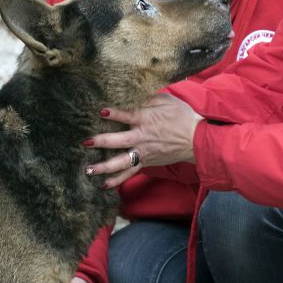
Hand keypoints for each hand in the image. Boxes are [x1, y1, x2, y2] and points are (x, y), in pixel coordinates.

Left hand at [85, 93, 203, 188]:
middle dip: (101, 141)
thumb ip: (148, 98)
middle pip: (118, 140)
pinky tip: (105, 185)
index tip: (100, 111)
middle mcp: (141, 137)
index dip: (112, 113)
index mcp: (146, 119)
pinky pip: (130, 173)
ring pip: (121, 162)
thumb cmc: (182, 116)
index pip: (125, 115)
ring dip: (104, 166)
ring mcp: (143, 152)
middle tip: (86, 142)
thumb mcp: (167, 100)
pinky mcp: (147, 162)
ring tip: (88, 170)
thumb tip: (134, 97)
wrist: (197, 138)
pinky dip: (118, 180)